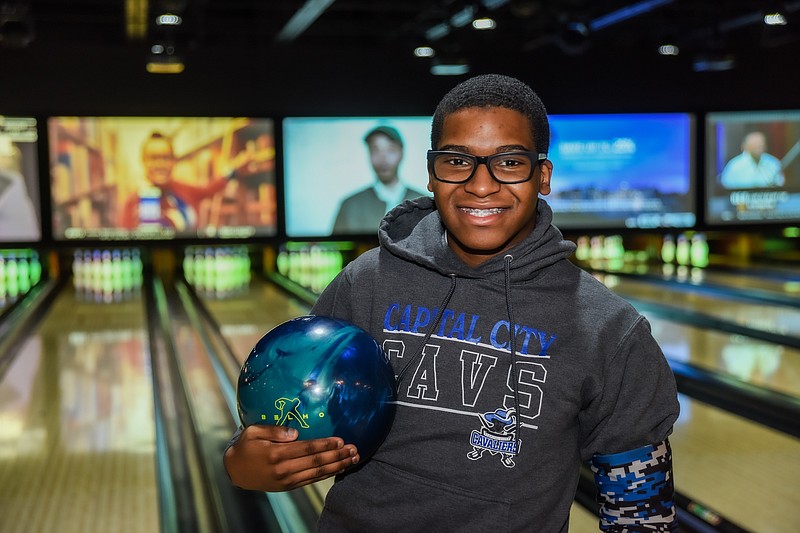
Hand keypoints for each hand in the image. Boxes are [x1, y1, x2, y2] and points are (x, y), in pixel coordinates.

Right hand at [223, 425, 359, 491]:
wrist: (235, 471)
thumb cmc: (245, 445)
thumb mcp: (253, 431)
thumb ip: (274, 430)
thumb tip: (295, 432)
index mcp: (276, 454)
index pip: (306, 449)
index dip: (325, 445)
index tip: (340, 440)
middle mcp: (283, 469)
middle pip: (316, 463)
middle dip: (337, 456)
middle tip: (354, 449)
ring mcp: (287, 480)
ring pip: (317, 474)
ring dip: (337, 466)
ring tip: (353, 459)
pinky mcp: (288, 486)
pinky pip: (311, 480)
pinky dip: (327, 475)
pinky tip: (339, 468)